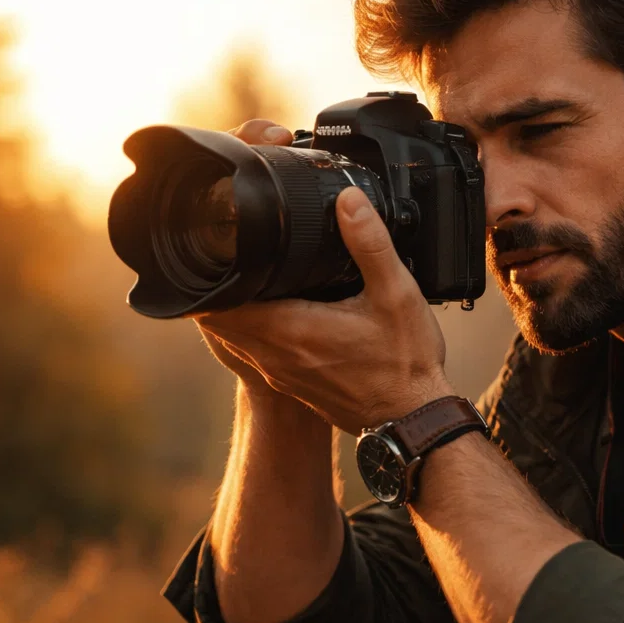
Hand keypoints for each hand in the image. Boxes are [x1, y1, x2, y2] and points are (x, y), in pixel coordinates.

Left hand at [193, 120, 452, 434]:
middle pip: (218, 318)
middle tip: (236, 252)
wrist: (413, 421)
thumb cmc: (406, 364)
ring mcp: (282, 374)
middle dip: (222, 285)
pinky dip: (256, 328)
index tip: (219, 246)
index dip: (210, 274)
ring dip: (237, 309)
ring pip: (235, 335)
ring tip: (252, 275)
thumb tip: (348, 201)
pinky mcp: (293, 384)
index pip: (217, 304)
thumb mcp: (397, 294)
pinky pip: (257, 351)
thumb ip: (370, 243)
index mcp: (291, 330)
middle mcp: (276, 356)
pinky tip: (282, 310)